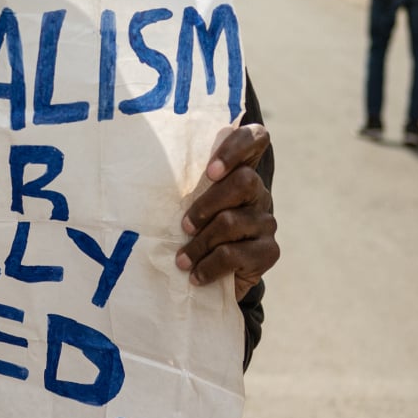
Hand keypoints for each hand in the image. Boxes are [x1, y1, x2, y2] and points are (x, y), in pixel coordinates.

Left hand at [175, 123, 275, 292]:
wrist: (216, 278)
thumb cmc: (195, 232)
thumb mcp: (188, 205)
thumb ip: (186, 186)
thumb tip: (148, 176)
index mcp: (241, 171)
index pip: (255, 138)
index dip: (236, 147)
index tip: (211, 171)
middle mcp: (259, 193)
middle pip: (244, 181)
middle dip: (207, 204)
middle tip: (185, 226)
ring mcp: (266, 221)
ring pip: (232, 221)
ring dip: (200, 243)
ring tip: (182, 259)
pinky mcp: (269, 251)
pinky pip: (234, 254)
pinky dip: (209, 266)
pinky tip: (196, 275)